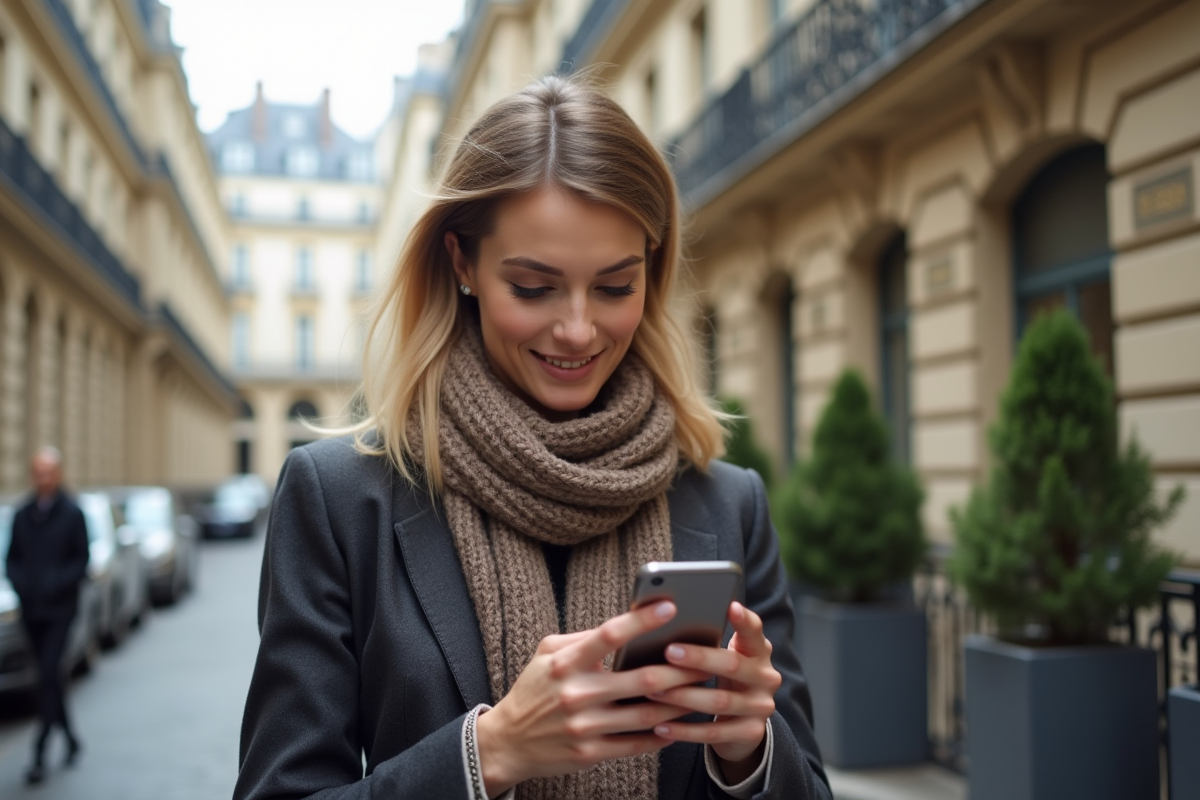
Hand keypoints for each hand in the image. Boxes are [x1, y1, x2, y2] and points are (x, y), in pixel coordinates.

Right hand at [475, 601, 711, 795]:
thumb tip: (626, 623)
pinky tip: (677, 725)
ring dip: (679, 704)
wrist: (508, 741)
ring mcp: (584, 726)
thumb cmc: (534, 688)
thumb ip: (584, 637)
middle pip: (643, 680)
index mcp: (567, 662)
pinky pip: (636, 744)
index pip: (610, 635)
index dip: (642, 620)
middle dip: (681, 670)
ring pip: (647, 716)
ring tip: (699, 692)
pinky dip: (660, 735)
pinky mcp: (590, 753)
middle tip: (706, 660)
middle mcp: (577, 694)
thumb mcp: (547, 652)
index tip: (671, 606)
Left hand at [648, 601, 780, 784]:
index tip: (729, 605)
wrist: (743, 725)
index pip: (754, 630)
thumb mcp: (724, 657)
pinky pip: (714, 733)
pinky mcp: (751, 733)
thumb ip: (709, 641)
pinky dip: (685, 730)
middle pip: (733, 665)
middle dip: (699, 658)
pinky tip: (660, 726)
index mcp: (759, 650)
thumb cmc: (723, 677)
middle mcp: (766, 676)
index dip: (744, 619)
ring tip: (653, 690)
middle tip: (668, 651)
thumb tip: (662, 621)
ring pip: (720, 701)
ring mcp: (761, 706)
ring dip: (683, 696)